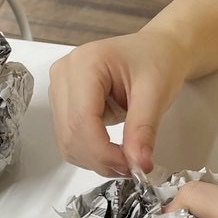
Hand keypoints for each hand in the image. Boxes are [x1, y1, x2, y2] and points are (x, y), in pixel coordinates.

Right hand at [49, 26, 188, 176]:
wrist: (157, 50)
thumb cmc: (157, 60)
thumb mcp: (157, 93)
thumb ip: (143, 130)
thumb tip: (138, 163)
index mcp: (85, 63)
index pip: (82, 119)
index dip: (103, 151)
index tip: (130, 166)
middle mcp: (65, 74)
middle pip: (71, 133)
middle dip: (101, 159)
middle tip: (133, 167)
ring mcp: (60, 88)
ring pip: (67, 140)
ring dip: (95, 159)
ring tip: (126, 159)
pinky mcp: (64, 102)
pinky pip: (70, 138)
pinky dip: (91, 153)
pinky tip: (113, 152)